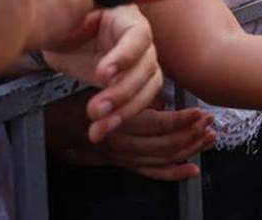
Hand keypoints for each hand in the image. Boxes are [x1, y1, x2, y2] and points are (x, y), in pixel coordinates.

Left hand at [42, 6, 162, 142]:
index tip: (103, 74)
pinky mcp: (133, 84)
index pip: (138, 36)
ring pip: (148, 88)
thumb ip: (83, 7)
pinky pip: (138, 103)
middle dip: (122, 91)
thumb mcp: (70, 13)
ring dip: (124, 110)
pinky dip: (119, 119)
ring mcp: (139, 63)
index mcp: (126, 17)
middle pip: (146, 67)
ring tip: (98, 124)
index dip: (125, 56)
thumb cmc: (65, 21)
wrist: (60, 40)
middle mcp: (140, 40)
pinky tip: (100, 130)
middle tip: (95, 108)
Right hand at [61, 103, 215, 181]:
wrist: (52, 120)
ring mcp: (121, 157)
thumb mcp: (101, 87)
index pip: (156, 125)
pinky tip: (191, 170)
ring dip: (188, 149)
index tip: (199, 112)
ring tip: (209, 138)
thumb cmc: (78, 97)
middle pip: (163, 145)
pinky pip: (149, 172)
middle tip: (209, 122)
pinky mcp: (122, 163)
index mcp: (115, 123)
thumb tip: (158, 96)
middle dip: (190, 135)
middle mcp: (118, 145)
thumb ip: (127, 93)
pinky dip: (172, 173)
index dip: (180, 120)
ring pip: (161, 159)